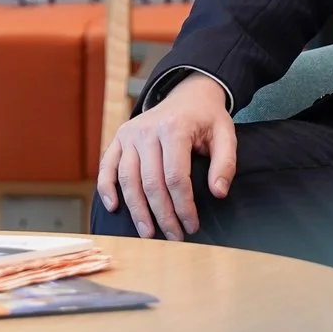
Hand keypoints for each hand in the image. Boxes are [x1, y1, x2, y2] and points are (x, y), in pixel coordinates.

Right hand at [96, 73, 235, 240]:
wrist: (188, 94)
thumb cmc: (207, 118)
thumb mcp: (225, 134)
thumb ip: (225, 163)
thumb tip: (218, 192)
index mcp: (174, 128)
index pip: (176, 177)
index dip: (183, 206)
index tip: (192, 225)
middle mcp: (147, 130)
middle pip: (151, 182)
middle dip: (162, 215)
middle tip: (173, 236)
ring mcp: (130, 133)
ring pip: (128, 179)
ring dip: (136, 210)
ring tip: (148, 233)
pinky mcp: (119, 137)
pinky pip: (107, 166)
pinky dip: (107, 188)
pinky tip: (114, 208)